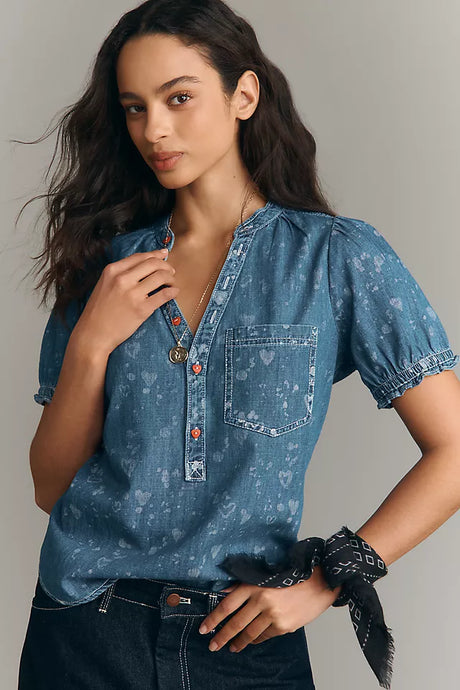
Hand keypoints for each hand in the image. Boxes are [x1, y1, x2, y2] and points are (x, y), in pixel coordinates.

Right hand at [71, 249, 178, 354]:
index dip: (155, 254)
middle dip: (166, 266)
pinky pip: (164, 295)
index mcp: (112, 270)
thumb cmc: (98, 311)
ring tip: (172, 283)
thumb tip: (144, 263)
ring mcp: (132, 294)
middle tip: (171, 272)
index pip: (140, 256)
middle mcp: (122, 279)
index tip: (164, 255)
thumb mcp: (105, 284)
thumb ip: (121, 273)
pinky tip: (174, 292)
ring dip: (171, 278)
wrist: (93, 334)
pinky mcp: (142, 309)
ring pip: (161, 277)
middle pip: (153, 264)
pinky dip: (173, 291)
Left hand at [199, 566, 341, 653]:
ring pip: (249, 633)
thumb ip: (244, 584)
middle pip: (235, 623)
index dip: (214, 618)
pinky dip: (255, 640)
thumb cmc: (292, 575)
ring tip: (231, 646)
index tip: (204, 628)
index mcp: (254, 584)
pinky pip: (264, 636)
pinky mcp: (283, 626)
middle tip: (213, 644)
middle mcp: (262, 600)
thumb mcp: (266, 574)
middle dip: (222, 636)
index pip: (227, 604)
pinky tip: (250, 641)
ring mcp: (273, 615)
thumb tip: (224, 591)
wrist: (320, 582)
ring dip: (238, 642)